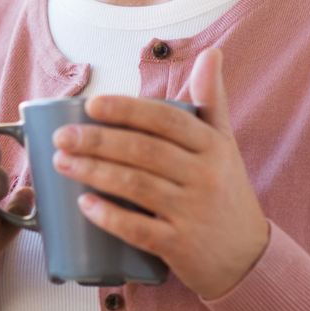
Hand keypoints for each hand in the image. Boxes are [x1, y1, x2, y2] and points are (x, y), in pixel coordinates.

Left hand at [52, 47, 268, 299]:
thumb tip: (211, 53)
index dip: (127, 110)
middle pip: (144, 151)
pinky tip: (83, 204)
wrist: (249, 257)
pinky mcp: (181, 248)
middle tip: (60, 137)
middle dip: (97, 141)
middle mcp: (206, 176)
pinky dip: (109, 217)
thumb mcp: (225, 144)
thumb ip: (212, 100)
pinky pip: (140, 230)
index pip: (166, 120)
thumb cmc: (226, 192)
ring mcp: (194, 213)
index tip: (91, 105)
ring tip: (60, 162)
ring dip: (94, 172)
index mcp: (213, 146)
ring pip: (137, 187)